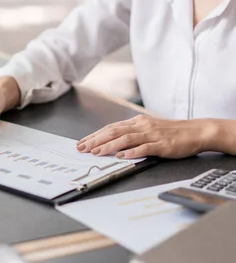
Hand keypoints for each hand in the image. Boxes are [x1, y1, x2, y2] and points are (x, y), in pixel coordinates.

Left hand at [76, 115, 207, 158]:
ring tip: (96, 152)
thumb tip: (112, 142)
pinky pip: (145, 148)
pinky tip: (122, 156)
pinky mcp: (162, 144)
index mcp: (137, 122)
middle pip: (114, 132)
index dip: (95, 135)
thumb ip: (132, 133)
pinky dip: (132, 152)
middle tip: (82, 148)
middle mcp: (142, 126)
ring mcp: (152, 134)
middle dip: (96, 140)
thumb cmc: (171, 132)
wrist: (196, 131)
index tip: (82, 142)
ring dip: (109, 146)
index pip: (111, 128)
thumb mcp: (148, 128)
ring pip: (126, 138)